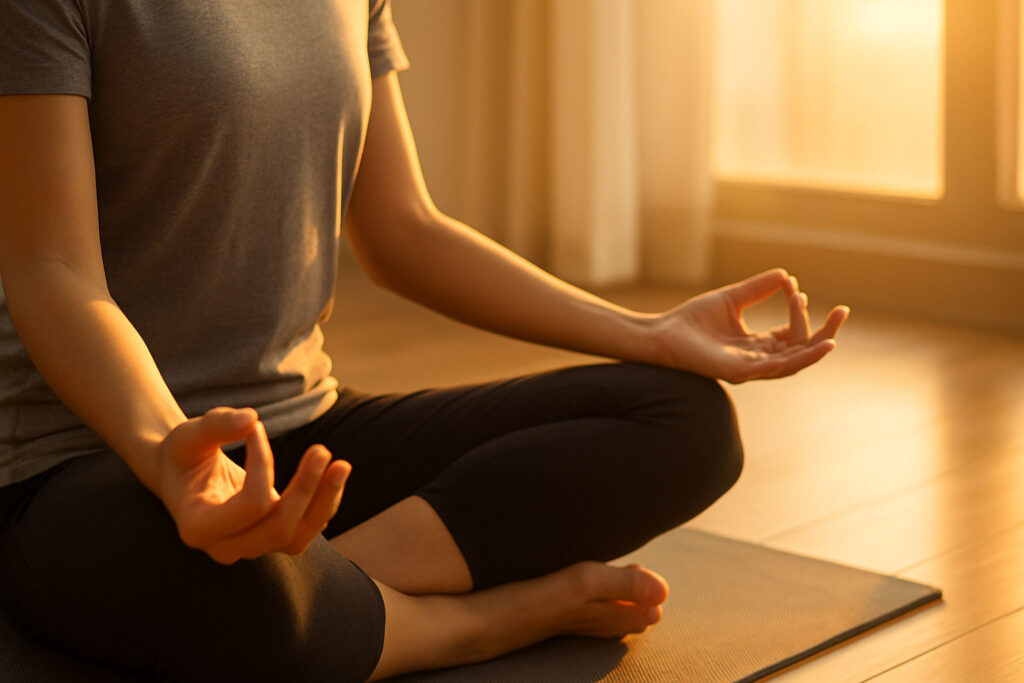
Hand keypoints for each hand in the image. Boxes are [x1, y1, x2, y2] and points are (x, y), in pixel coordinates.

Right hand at [155, 407, 349, 563]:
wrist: (184, 474)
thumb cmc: (185, 453)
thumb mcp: (190, 434)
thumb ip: (216, 425)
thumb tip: (251, 419)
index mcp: (197, 527)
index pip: (250, 506)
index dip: (264, 467)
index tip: (258, 429)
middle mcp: (224, 547)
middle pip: (277, 529)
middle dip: (305, 490)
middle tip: (321, 449)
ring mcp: (249, 548)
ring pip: (298, 538)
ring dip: (324, 501)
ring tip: (342, 465)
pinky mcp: (271, 540)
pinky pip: (306, 530)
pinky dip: (324, 503)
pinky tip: (334, 474)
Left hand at [650, 268, 848, 383]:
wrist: (662, 335)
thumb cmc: (692, 321)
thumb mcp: (732, 299)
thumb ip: (757, 289)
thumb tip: (786, 274)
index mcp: (757, 346)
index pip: (792, 335)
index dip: (802, 314)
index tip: (797, 289)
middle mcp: (757, 360)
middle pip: (799, 351)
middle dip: (823, 333)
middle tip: (842, 312)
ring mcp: (748, 369)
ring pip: (791, 365)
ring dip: (812, 350)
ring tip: (833, 338)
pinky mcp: (736, 373)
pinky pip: (769, 371)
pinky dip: (790, 361)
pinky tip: (805, 350)